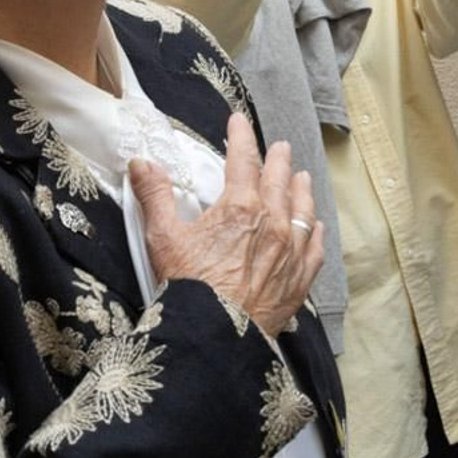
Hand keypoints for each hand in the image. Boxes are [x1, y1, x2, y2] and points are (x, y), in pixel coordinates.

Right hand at [130, 113, 323, 336]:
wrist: (217, 337)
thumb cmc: (189, 289)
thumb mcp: (163, 239)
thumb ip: (155, 196)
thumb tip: (142, 164)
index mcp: (239, 207)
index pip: (243, 159)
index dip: (241, 136)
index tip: (239, 120)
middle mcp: (273, 222)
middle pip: (279, 180)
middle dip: (278, 160)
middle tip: (279, 147)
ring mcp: (291, 251)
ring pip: (303, 209)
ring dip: (301, 190)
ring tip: (301, 177)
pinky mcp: (299, 279)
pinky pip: (315, 247)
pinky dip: (315, 232)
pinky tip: (316, 226)